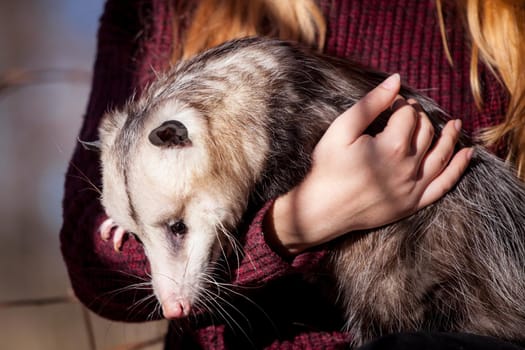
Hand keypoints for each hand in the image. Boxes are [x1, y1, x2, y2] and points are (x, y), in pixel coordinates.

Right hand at [264, 73, 472, 254]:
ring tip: (456, 124)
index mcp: (392, 146)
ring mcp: (414, 187)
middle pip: (426, 132)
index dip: (402, 104)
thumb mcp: (342, 130)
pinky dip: (458, 169)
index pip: (408, 115)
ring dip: (450, 137)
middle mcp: (409, 167)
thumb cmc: (328, 167)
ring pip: (442, 156)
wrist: (322, 209)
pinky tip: (467, 155)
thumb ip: (370, 104)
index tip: (393, 102)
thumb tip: (396, 80)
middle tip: (410, 112)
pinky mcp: (413, 203)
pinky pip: (444, 185)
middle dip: (420, 117)